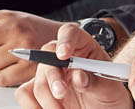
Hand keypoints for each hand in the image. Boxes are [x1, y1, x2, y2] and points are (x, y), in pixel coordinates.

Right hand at [16, 23, 131, 108]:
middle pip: (47, 55)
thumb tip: (78, 75)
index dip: (65, 40)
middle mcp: (63, 57)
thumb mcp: (109, 88)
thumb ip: (95, 81)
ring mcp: (50, 73)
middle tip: (61, 93)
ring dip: (47, 99)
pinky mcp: (40, 89)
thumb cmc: (108, 95)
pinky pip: (25, 93)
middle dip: (53, 77)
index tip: (64, 54)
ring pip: (38, 79)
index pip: (70, 33)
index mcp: (83, 47)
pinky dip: (33, 105)